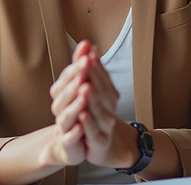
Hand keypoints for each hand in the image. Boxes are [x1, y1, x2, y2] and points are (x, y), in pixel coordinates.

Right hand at [40, 42, 91, 166]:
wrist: (69, 144)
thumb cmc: (77, 111)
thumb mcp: (83, 87)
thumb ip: (84, 66)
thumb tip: (88, 44)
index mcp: (63, 93)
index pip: (67, 77)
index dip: (76, 67)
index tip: (87, 55)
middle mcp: (60, 107)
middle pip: (66, 93)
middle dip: (76, 79)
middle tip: (86, 65)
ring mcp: (63, 125)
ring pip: (67, 113)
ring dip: (76, 102)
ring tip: (86, 89)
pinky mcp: (68, 142)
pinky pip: (70, 137)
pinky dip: (75, 131)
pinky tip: (82, 125)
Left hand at [75, 49, 138, 168]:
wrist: (102, 145)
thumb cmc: (95, 114)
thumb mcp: (91, 90)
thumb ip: (90, 69)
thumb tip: (89, 45)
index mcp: (107, 93)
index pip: (102, 77)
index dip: (94, 64)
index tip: (87, 51)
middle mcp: (109, 107)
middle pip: (102, 90)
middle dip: (93, 76)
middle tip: (86, 61)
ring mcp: (105, 125)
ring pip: (100, 110)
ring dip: (93, 98)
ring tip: (85, 86)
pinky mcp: (99, 140)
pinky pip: (94, 132)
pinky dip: (89, 123)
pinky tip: (82, 114)